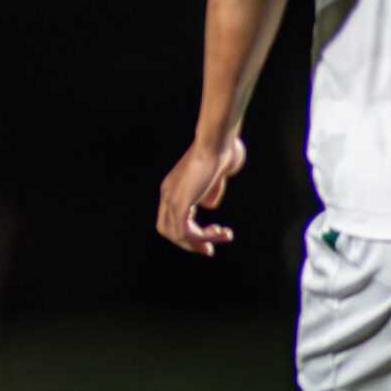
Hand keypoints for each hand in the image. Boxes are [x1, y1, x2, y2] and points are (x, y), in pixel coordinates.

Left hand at [157, 136, 245, 255]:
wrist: (217, 140)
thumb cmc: (222, 151)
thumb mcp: (215, 177)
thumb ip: (210, 192)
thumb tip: (208, 207)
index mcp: (173, 187)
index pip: (170, 218)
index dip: (187, 233)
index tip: (208, 238)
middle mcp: (168, 193)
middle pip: (167, 230)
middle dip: (190, 243)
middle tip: (210, 250)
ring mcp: (171, 198)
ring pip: (176, 234)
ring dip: (200, 242)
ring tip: (223, 236)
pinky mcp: (179, 203)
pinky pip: (185, 231)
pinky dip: (202, 237)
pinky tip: (219, 233)